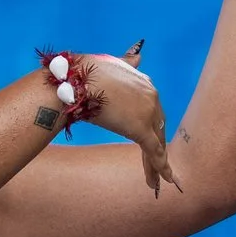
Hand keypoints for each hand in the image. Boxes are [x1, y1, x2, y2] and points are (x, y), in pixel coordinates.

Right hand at [83, 43, 179, 196]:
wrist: (72, 81)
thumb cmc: (81, 72)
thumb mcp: (108, 63)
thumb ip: (126, 62)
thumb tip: (140, 55)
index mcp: (144, 81)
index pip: (150, 108)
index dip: (148, 123)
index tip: (146, 135)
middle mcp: (151, 95)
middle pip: (156, 126)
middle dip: (153, 144)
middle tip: (153, 165)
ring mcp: (147, 113)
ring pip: (155, 141)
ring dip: (155, 162)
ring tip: (156, 180)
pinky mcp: (140, 129)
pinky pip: (153, 152)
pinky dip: (160, 168)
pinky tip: (164, 181)